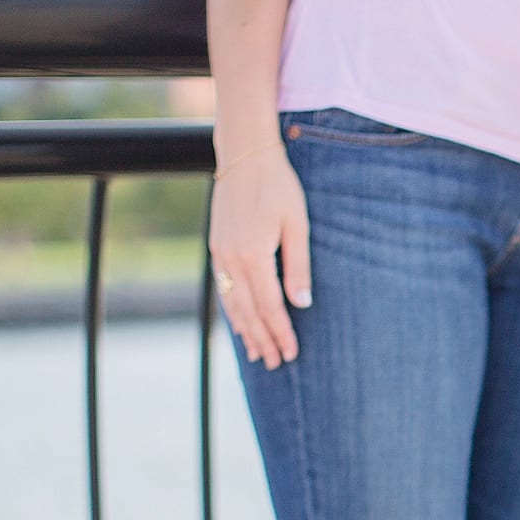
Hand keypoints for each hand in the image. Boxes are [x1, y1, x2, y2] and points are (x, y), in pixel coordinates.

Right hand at [208, 141, 309, 369]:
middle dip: (263, 340)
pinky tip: (241, 324)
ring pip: (233, 303)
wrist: (245, 156)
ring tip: (257, 354)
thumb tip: (302, 304)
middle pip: (249, 312)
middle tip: (276, 363)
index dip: (281, 332)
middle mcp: (232, 259)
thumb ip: (298, 267)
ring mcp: (221, 254)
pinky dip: (233, 311)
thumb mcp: (297, 225)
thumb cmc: (278, 187)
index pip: (270, 306)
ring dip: (245, 331)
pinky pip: (224, 288)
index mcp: (254, 255)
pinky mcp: (217, 248)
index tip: (291, 353)